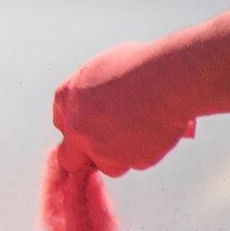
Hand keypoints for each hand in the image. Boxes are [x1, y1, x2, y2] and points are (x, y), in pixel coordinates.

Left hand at [51, 41, 191, 177]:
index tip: (91, 129)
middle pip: (71, 157)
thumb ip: (91, 91)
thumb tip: (100, 99)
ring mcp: (100, 148)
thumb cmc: (141, 65)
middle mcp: (78, 127)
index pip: (62, 123)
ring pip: (108, 165)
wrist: (167, 80)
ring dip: (121, 156)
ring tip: (142, 131)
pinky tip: (155, 131)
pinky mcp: (127, 161)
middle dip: (86, 156)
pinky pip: (136, 163)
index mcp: (68, 98)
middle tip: (107, 148)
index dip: (77, 128)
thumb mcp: (102, 67)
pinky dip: (145, 152)